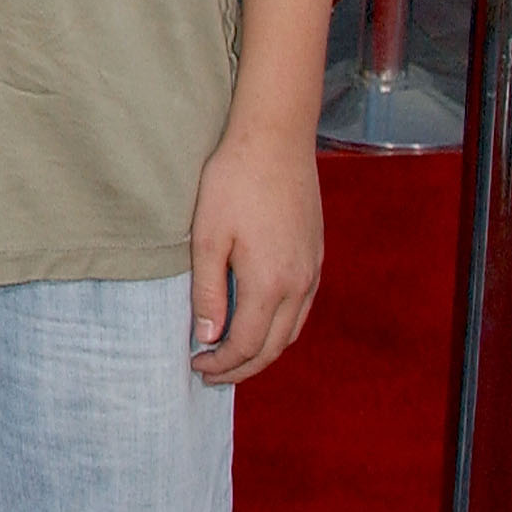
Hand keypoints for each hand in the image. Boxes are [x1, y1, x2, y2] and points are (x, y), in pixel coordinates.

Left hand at [187, 120, 322, 383]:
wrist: (275, 139)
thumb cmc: (233, 182)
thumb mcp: (208, 236)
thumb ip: (208, 291)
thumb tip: (208, 337)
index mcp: (270, 284)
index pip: (246, 345)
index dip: (221, 363)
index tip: (196, 366)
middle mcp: (299, 285)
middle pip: (273, 347)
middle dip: (242, 367)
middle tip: (210, 372)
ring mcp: (312, 271)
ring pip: (290, 330)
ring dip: (262, 349)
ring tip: (231, 353)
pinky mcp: (315, 255)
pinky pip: (301, 308)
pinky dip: (279, 326)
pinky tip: (258, 319)